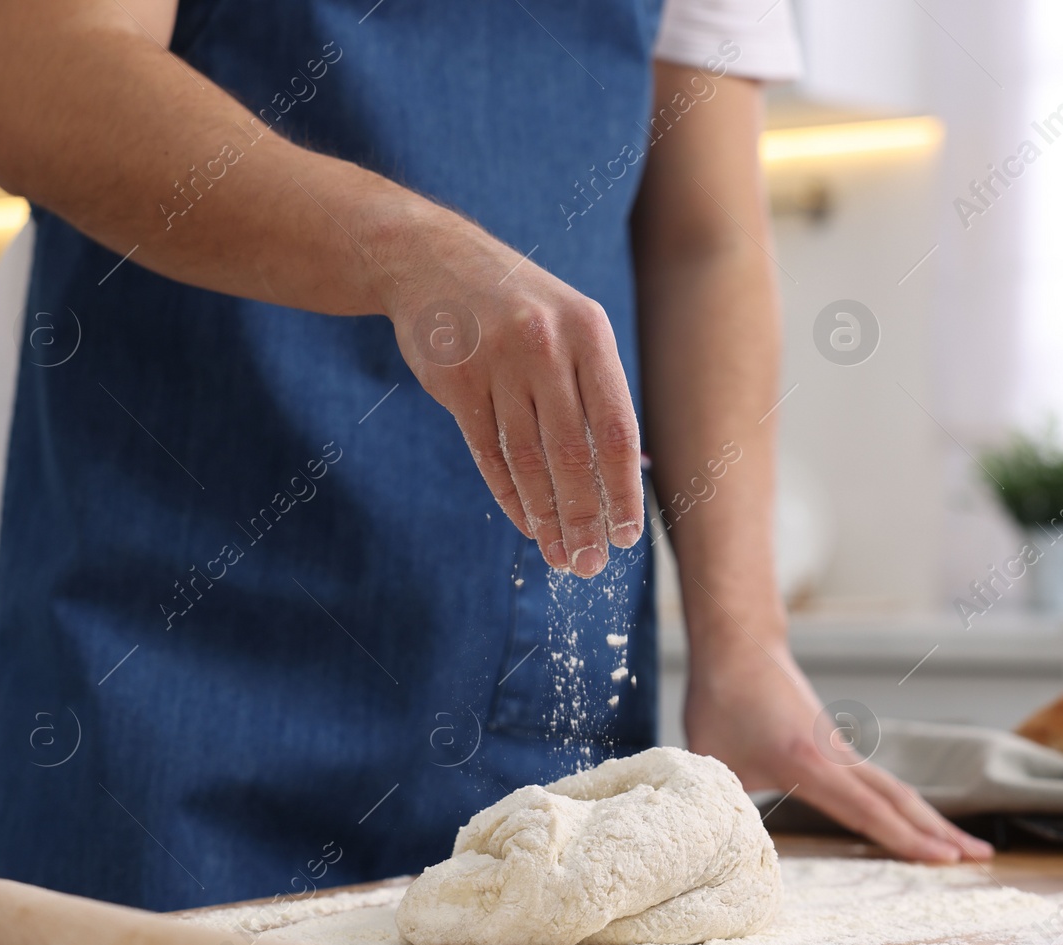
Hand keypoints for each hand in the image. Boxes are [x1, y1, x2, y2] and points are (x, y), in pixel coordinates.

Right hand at [383, 203, 643, 577]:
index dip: (623, 489)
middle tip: (591, 566)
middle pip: (573, 454)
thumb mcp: (570, 324)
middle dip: (586, 519)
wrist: (431, 260)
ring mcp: (497, 361)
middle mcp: (546, 345)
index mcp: (589, 332)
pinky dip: (509, 497)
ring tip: (561, 557)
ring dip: (548, 519)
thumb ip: (596, 389)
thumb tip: (631, 470)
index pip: (616, 428)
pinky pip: (488, 453)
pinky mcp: (455, 380)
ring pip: (529, 460)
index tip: (627, 536)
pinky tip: (527, 525)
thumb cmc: (517, 306)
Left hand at [684, 641, 993, 862]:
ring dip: (929, 819)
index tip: (946, 861)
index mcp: (809, 764)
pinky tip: (913, 822)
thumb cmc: (722, 701)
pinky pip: (878, 782)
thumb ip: (725, 807)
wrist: (738, 647)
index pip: (868, 810)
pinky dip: (902, 805)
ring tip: (963, 846)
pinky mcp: (836, 746)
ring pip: (894, 789)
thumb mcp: (713, 760)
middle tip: (982, 858)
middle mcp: (837, 756)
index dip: (906, 840)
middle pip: (900, 799)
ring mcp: (841, 749)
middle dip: (942, 833)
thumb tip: (724, 849)